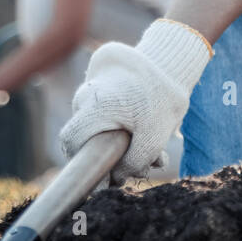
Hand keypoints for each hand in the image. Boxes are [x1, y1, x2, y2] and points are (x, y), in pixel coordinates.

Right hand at [59, 18, 212, 182]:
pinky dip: (121, 123)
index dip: (81, 162)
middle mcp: (86, 94)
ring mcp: (90, 86)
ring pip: (95, 124)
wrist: (171, 60)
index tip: (103, 174)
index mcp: (94, 105)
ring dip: (120, 141)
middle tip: (138, 165)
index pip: (71, 140)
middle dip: (110, 156)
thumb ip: (133, 163)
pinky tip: (146, 129)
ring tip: (153, 149)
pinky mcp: (100, 82)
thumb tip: (115, 180)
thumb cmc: (163, 98)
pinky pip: (102, 110)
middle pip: (85, 136)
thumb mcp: (154, 138)